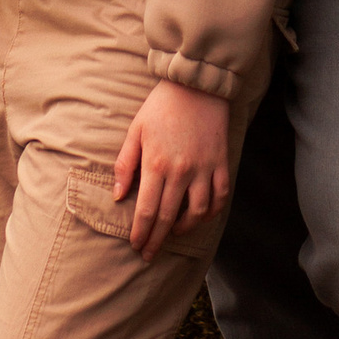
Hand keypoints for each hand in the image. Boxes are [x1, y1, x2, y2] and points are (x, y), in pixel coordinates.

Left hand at [112, 80, 231, 256]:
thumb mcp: (135, 130)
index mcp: (156, 164)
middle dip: (157, 240)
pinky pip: (220, 196)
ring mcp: (204, 168)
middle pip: (168, 217)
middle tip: (150, 254)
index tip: (137, 246)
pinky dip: (212, 212)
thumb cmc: (161, 107)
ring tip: (174, 232)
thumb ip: (125, 164)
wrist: (196, 85)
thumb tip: (118, 195)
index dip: (141, 233)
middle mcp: (181, 171)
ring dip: (184, 228)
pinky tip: (201, 216)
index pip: (147, 210)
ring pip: (197, 212)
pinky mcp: (220, 162)